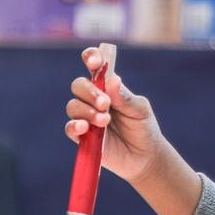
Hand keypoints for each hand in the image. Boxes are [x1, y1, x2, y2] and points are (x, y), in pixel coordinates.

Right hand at [65, 47, 165, 182]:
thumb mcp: (140, 110)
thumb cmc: (143, 127)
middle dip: (90, 92)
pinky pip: (70, 128)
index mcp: (108, 86)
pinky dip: (75, 126)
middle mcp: (93, 99)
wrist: (145, 156)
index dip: (91, 57)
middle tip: (106, 103)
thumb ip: (125, 96)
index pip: (93, 65)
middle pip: (79, 85)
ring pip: (73, 106)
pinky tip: (85, 128)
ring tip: (105, 120)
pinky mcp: (82, 137)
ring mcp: (86, 117)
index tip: (95, 61)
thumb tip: (112, 79)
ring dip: (87, 111)